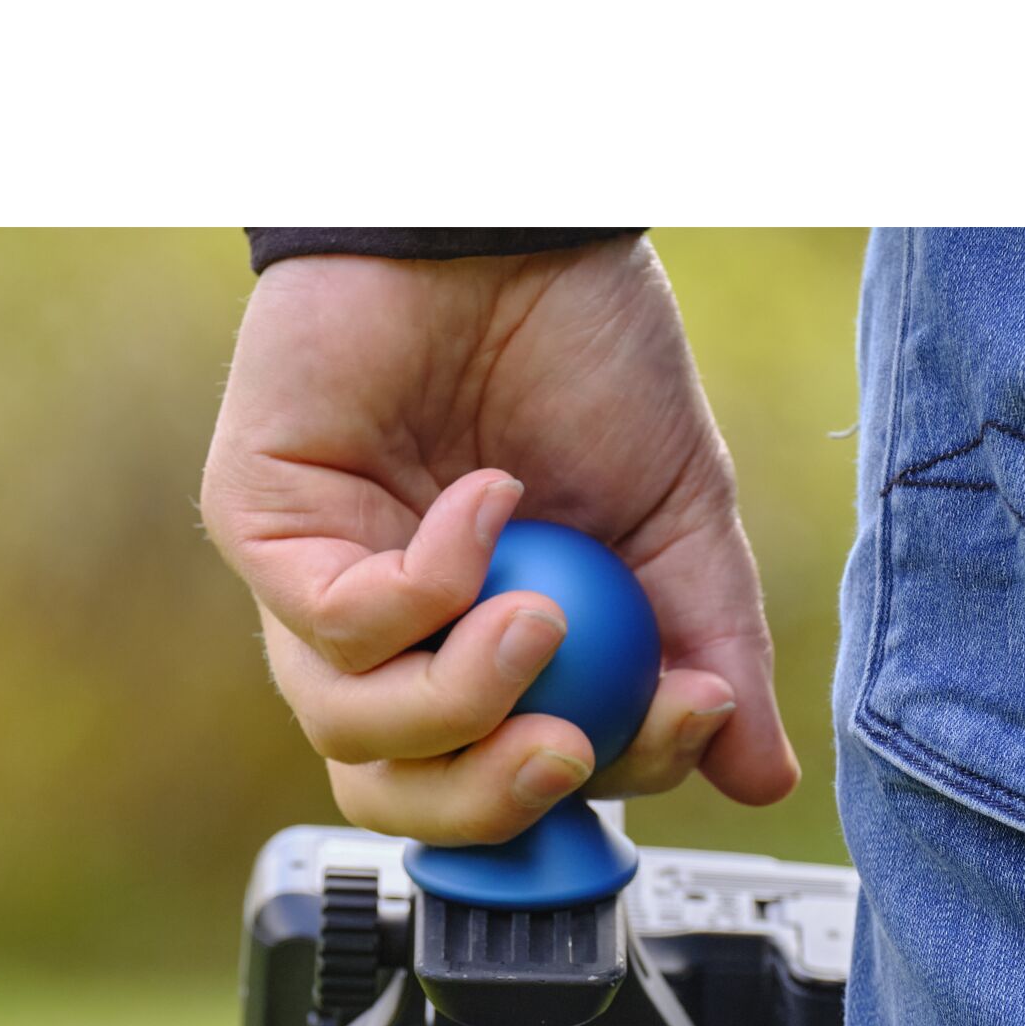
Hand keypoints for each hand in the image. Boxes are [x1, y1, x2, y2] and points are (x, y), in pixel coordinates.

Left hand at [200, 236, 798, 845]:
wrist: (519, 225)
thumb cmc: (585, 361)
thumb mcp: (679, 524)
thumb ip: (708, 650)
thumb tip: (761, 778)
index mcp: (477, 658)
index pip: (503, 784)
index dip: (589, 791)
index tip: (683, 713)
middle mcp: (391, 643)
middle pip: (397, 794)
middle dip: (490, 800)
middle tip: (568, 749)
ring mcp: (318, 588)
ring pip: (352, 731)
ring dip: (463, 697)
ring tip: (540, 618)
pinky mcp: (263, 526)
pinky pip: (334, 621)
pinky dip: (429, 583)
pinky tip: (489, 502)